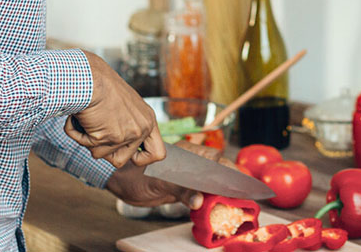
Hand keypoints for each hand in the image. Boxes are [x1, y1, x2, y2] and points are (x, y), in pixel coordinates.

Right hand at [64, 50, 165, 168]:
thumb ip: (127, 123)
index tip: (129, 156)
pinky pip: (86, 145)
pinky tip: (79, 117)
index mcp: (148, 120)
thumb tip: (119, 145)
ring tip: (88, 118)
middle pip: (122, 160)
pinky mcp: (110, 137)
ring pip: (101, 155)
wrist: (89, 76)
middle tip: (97, 130)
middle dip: (104, 150)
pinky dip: (76, 133)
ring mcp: (127, 134)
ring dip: (88, 139)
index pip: (158, 153)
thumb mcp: (124, 104)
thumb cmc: (101, 84)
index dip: (142, 159)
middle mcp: (142, 128)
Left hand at [106, 141, 234, 207]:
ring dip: (219, 191)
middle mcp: (189, 162)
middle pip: (216, 170)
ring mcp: (186, 175)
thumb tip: (199, 200)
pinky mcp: (182, 188)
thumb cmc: (136, 175)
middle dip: (228, 181)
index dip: (228, 169)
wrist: (121, 182)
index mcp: (187, 153)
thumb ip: (180, 189)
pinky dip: (208, 200)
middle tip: (239, 195)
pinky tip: (213, 207)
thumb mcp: (159, 182)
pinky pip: (200, 192)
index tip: (239, 182)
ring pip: (210, 181)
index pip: (214, 159)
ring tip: (230, 203)